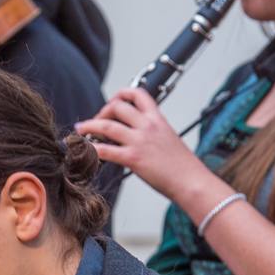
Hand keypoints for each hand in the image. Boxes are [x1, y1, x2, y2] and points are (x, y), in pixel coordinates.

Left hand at [76, 88, 212, 202]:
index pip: (138, 94)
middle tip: (96, 120)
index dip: (121, 94)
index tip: (113, 102)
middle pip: (117, 106)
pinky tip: (87, 149)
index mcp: (158, 119)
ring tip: (81, 129)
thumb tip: (139, 135)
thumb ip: (154, 133)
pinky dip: (92, 148)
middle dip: (102, 110)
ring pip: (106, 125)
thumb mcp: (170, 139)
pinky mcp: (133, 158)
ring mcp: (139, 141)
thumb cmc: (183, 166)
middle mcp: (148, 126)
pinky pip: (106, 150)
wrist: (192, 181)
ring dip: (89, 126)